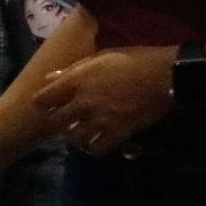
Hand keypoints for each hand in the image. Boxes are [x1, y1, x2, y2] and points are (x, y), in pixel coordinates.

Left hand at [33, 47, 172, 155]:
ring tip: (78, 133)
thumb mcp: (102, 56)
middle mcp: (83, 103)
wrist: (164, 76)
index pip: (44, 98)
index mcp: (77, 81)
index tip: (44, 104)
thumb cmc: (134, 59)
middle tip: (60, 121)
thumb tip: (52, 77)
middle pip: (56, 122)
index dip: (41, 102)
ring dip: (73, 136)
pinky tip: (97, 142)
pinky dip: (94, 147)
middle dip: (55, 122)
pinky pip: (97, 148)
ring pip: (74, 139)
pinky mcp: (116, 133)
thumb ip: (74, 69)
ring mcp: (99, 120)